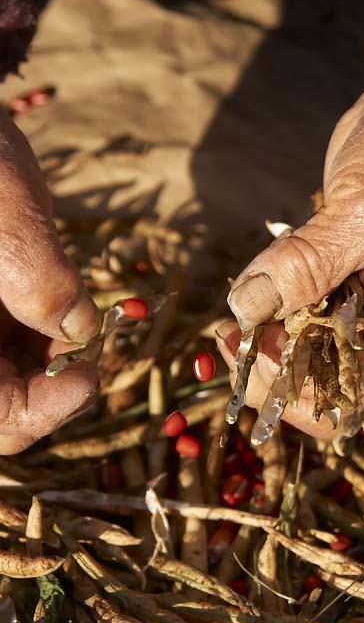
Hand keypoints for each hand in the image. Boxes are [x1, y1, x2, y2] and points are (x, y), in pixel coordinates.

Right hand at [0, 108, 100, 451]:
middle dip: (53, 384)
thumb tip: (80, 329)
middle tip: (94, 348)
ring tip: (82, 316)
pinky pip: (18, 345)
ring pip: (14, 378)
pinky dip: (52, 334)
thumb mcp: (4, 210)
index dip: (40, 411)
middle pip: (4, 405)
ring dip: (57, 359)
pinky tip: (70, 302)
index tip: (89, 378)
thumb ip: (35, 275)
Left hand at [217, 0, 363, 435]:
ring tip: (230, 325)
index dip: (294, 386)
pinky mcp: (350, 281)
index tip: (246, 351)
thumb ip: (309, 264)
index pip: (354, 396)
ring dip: (269, 344)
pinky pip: (308, 317)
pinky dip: (276, 315)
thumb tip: (246, 309)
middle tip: (227, 337)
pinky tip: (249, 301)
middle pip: (329, 384)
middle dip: (274, 369)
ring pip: (312, 354)